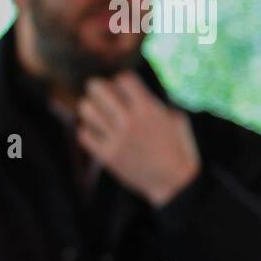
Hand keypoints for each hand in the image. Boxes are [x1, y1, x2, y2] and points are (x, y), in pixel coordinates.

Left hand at [76, 71, 200, 206]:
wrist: (173, 181)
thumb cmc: (177, 147)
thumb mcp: (174, 118)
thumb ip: (153, 102)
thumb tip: (135, 91)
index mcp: (148, 109)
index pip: (122, 78)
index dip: (121, 80)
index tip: (123, 88)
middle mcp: (129, 121)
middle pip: (97, 88)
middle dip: (98, 87)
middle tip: (101, 94)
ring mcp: (116, 139)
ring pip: (86, 109)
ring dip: (90, 107)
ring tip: (98, 113)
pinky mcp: (106, 156)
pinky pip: (83, 134)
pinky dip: (87, 130)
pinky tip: (97, 132)